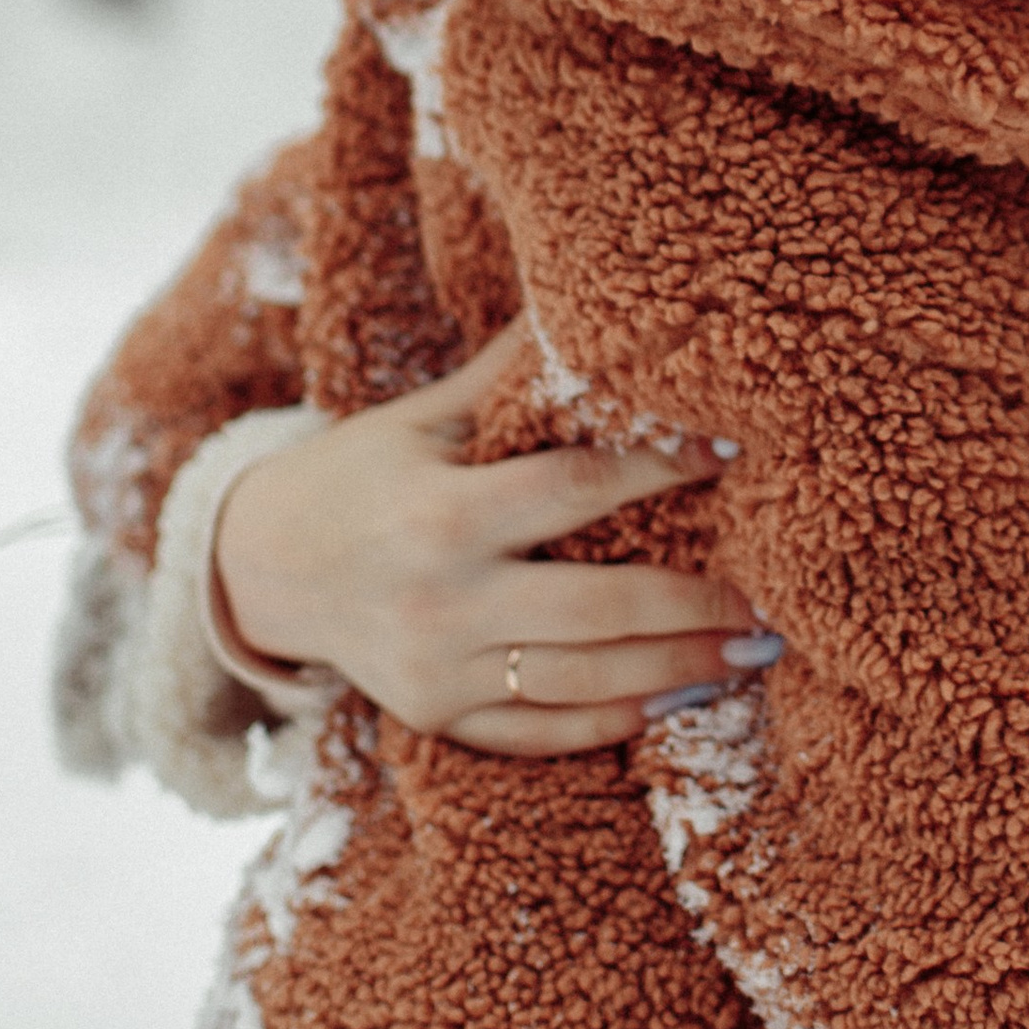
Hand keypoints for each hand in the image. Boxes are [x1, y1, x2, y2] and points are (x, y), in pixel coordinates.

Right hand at [213, 324, 768, 750]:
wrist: (257, 571)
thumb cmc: (357, 476)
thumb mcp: (422, 416)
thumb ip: (508, 371)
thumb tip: (583, 295)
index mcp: (444, 513)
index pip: (574, 490)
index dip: (658, 469)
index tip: (728, 451)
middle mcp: (442, 600)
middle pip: (595, 609)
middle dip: (692, 608)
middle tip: (770, 604)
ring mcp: (438, 672)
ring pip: (581, 683)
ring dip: (675, 673)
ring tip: (750, 656)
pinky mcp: (437, 719)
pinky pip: (540, 733)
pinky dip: (614, 723)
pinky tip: (678, 702)